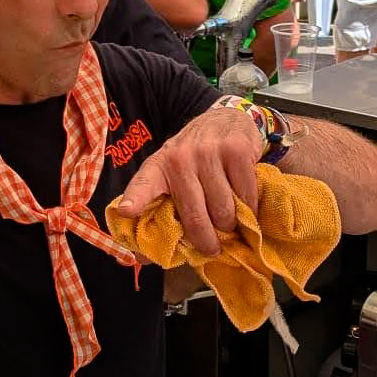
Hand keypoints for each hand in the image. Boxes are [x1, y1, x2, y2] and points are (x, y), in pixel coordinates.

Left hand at [111, 106, 263, 255]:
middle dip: (205, 242)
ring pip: (223, 210)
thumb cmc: (193, 159)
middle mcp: (180, 158)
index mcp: (158, 168)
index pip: (143, 185)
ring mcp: (209, 152)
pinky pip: (246, 196)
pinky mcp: (236, 151)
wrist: (223, 119)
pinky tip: (246, 207)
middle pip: (194, 216)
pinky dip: (249, 209)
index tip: (127, 211)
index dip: (135, 199)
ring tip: (229, 224)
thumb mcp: (171, 175)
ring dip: (230, 225)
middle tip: (212, 250)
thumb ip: (159, 210)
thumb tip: (144, 258)